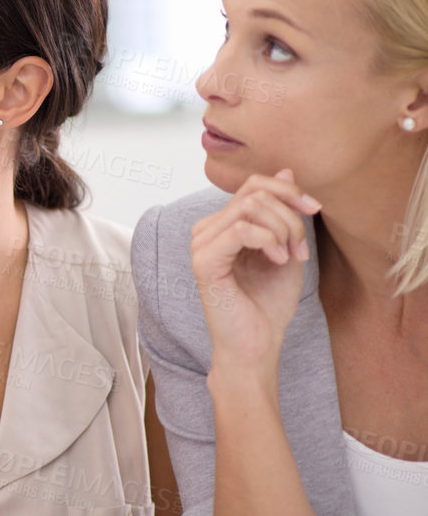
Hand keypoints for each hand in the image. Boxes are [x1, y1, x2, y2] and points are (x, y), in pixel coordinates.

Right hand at [190, 169, 319, 370]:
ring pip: (250, 208)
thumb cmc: (268, 305)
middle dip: (290, 217)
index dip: (288, 190)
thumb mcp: (288, 247)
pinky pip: (241, 230)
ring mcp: (201, 245)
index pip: (252, 185)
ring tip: (291, 257)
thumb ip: (284, 212)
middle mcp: (206, 230)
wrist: (257, 345)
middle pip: (254, 193)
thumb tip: (285, 170)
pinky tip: (279, 261)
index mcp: (223, 226)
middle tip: (301, 249)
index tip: (315, 210)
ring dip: (283, 230)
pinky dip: (269, 241)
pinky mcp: (203, 262)